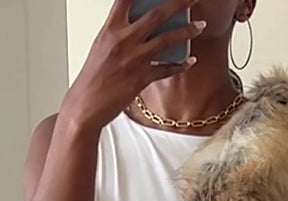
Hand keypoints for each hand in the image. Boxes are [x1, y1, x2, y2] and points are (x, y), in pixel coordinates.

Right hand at [61, 0, 204, 132]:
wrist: (87, 103)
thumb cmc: (94, 76)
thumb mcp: (103, 46)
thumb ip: (122, 32)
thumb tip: (141, 24)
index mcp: (111, 29)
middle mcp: (124, 40)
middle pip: (157, 15)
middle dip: (179, 4)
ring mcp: (134, 59)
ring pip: (167, 40)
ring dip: (187, 32)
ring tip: (200, 26)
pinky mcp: (142, 78)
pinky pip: (167, 69)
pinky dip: (181, 65)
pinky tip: (190, 61)